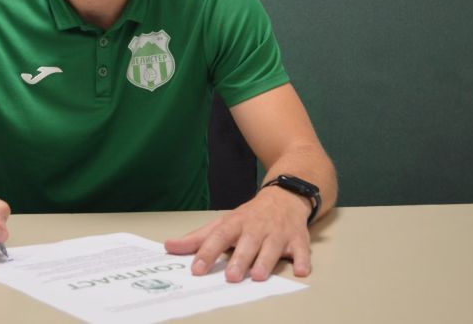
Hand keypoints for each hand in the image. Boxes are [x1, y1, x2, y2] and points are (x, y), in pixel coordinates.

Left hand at [164, 188, 310, 281]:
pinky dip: (303, 260)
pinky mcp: (298, 238)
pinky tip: (301, 270)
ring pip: (272, 247)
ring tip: (258, 275)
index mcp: (236, 224)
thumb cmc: (250, 216)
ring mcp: (278, 233)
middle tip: (230, 276)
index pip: (219, 237)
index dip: (207, 253)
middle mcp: (256, 227)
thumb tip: (169, 246)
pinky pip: (302, 249)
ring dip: (266, 261)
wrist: (285, 195)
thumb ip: (198, 238)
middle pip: (247, 243)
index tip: (197, 269)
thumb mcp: (223, 222)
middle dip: (239, 259)